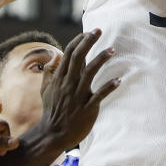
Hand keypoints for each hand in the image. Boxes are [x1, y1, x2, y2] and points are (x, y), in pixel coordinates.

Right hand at [37, 30, 119, 149]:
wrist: (53, 134)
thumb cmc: (52, 110)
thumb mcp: (46, 90)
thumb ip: (50, 73)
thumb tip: (54, 56)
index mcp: (60, 78)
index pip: (69, 54)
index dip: (79, 41)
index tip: (89, 32)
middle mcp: (68, 84)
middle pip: (78, 58)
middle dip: (88, 42)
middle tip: (99, 30)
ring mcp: (78, 96)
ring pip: (89, 73)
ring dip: (101, 60)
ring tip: (112, 50)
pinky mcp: (87, 107)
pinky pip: (99, 95)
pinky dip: (109, 87)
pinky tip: (119, 80)